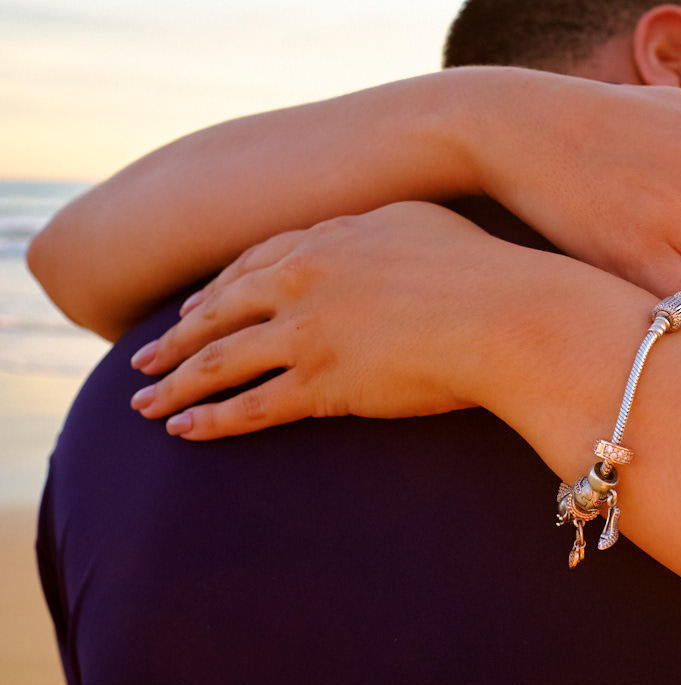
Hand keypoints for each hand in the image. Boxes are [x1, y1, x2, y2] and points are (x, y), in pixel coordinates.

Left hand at [128, 203, 516, 437]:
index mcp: (328, 240)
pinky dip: (212, 420)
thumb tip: (371, 235)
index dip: (215, 292)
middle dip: (174, 338)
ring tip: (143, 403)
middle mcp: (305, 280)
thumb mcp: (422, 224)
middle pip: (220, 312)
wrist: (508, 316)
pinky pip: (252, 406)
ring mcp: (309, 333)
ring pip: (221, 361)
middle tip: (141, 358)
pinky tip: (185, 432)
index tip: (191, 310)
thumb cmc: (484, 271)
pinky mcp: (323, 384)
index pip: (252, 265)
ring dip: (175, 384)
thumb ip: (378, 228)